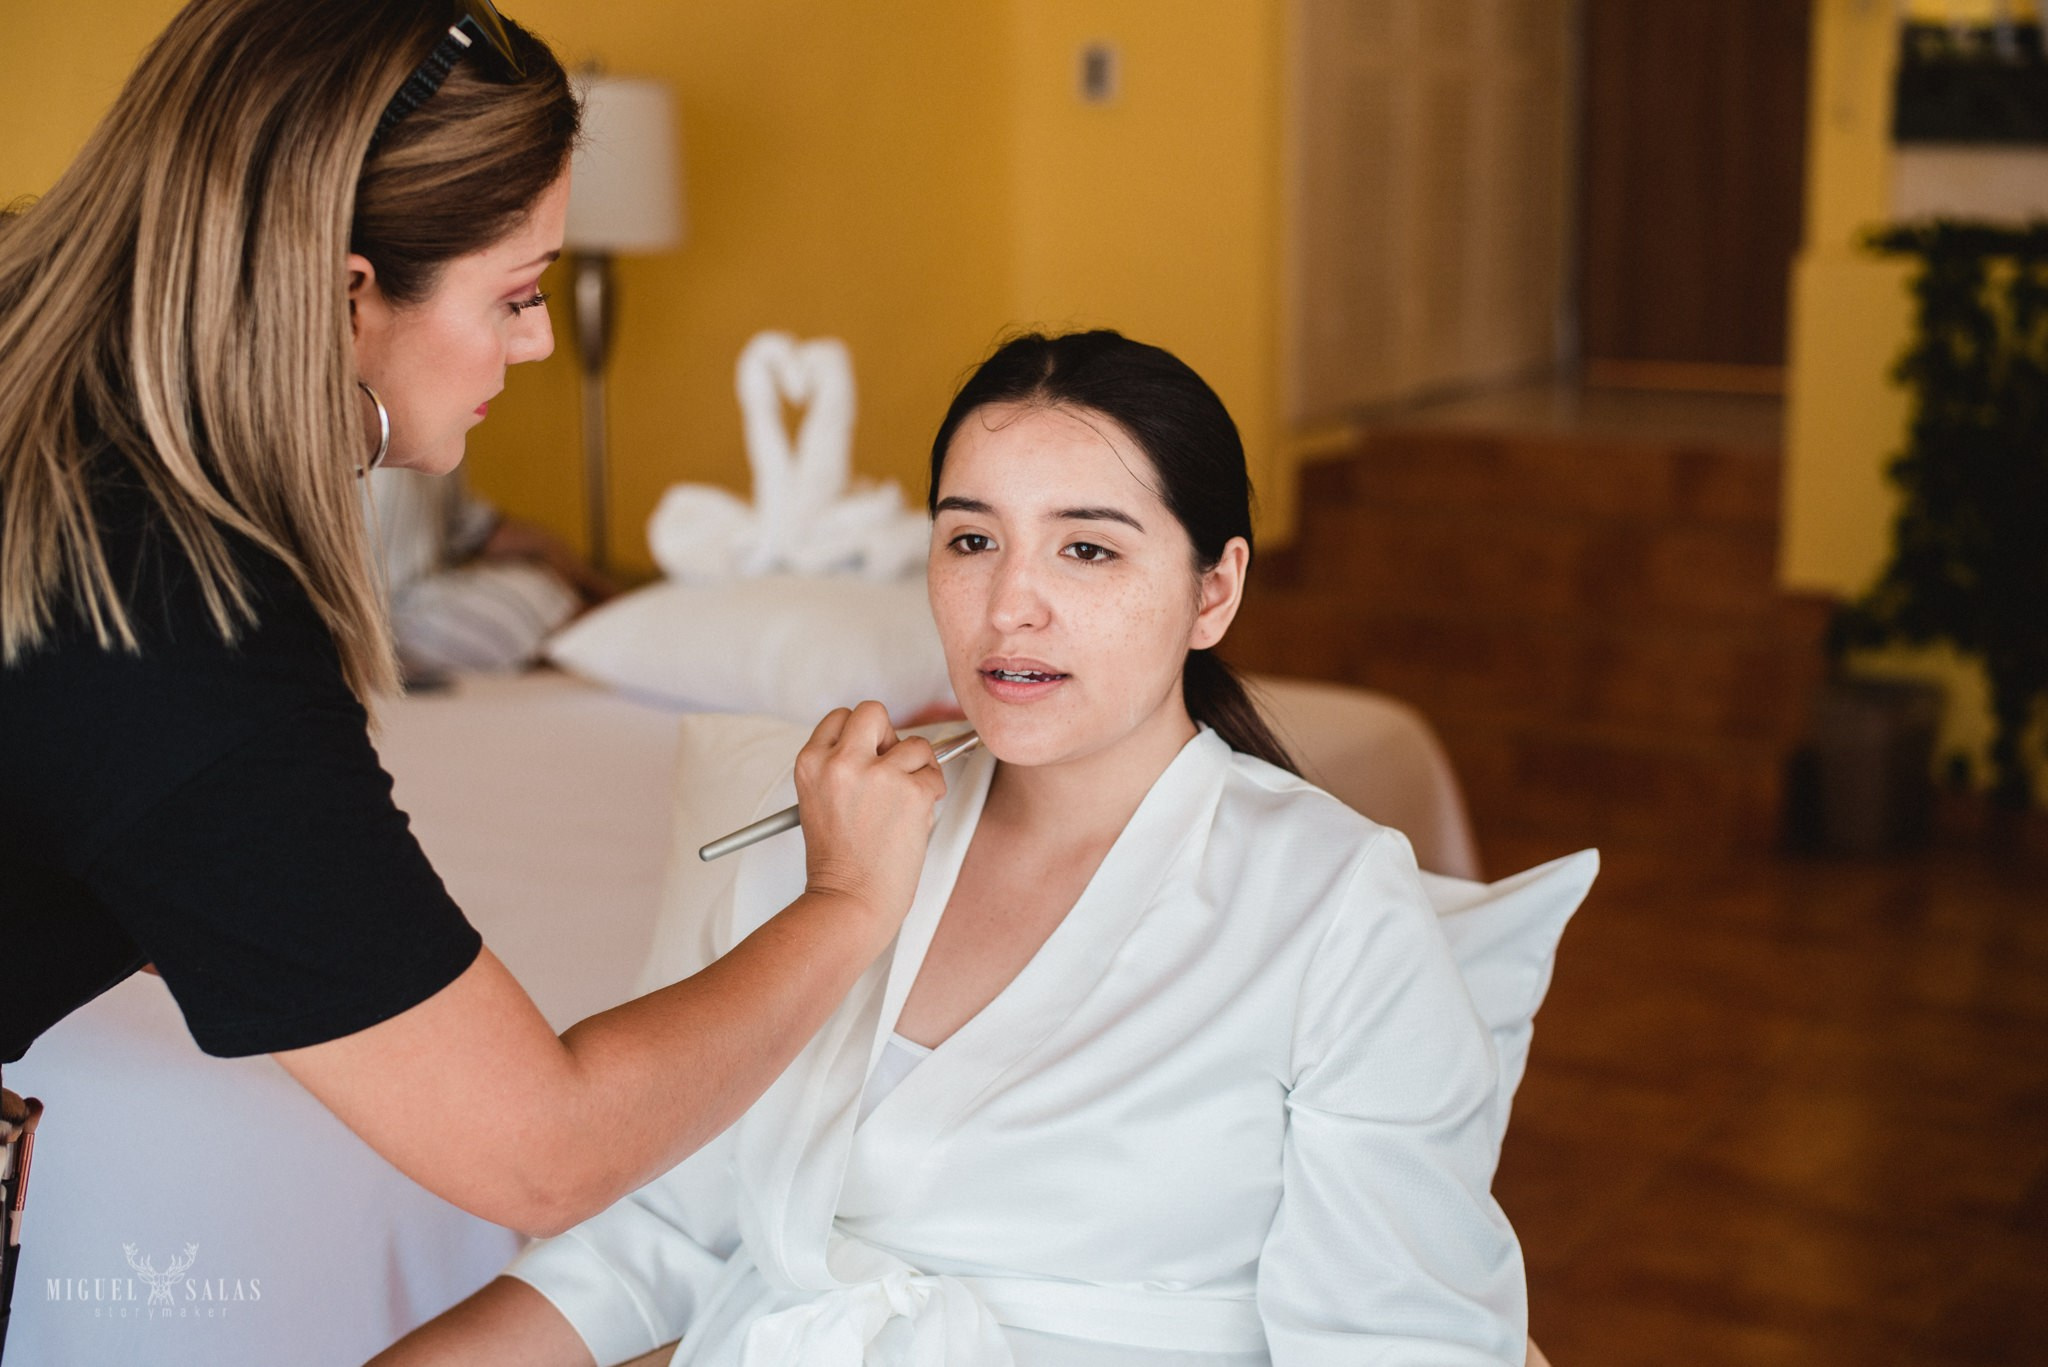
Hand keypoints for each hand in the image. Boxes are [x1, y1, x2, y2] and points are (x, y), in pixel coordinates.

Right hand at [793, 701, 945, 943]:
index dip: (859, 736)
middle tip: (890, 767)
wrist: (851, 901)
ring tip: (903, 802)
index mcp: (811, 762)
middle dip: (888, 735)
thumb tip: (886, 742)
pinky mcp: (911, 791)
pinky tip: (914, 818)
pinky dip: (932, 793)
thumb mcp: (821, 800)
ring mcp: (877, 775)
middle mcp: (840, 762)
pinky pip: (934, 774)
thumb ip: (844, 766)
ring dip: (917, 769)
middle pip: (873, 712)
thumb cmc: (840, 861)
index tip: (869, 756)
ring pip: (915, 743)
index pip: (840, 717)